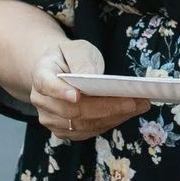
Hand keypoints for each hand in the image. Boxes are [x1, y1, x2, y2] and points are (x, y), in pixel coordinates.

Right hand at [29, 39, 150, 143]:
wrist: (61, 70)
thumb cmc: (71, 57)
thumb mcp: (77, 49)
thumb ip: (82, 61)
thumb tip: (92, 78)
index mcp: (41, 75)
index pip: (47, 85)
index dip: (61, 92)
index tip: (77, 95)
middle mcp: (42, 101)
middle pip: (72, 111)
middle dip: (106, 107)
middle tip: (133, 101)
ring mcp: (51, 119)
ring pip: (82, 125)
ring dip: (113, 117)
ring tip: (138, 106)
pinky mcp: (64, 131)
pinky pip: (88, 131)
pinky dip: (110, 123)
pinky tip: (128, 113)